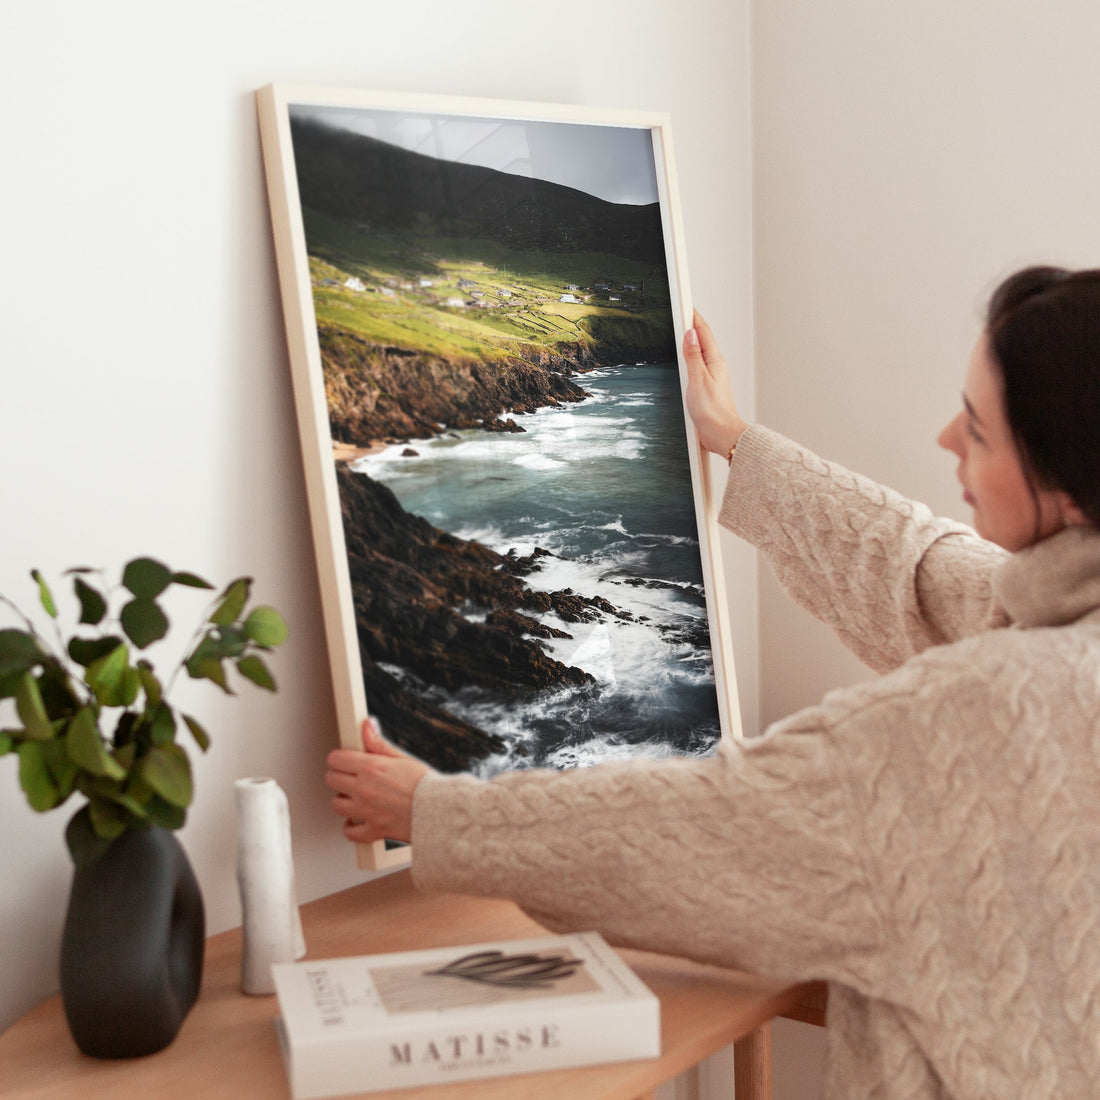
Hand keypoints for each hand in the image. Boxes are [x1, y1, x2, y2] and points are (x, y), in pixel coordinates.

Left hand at [325, 717, 429, 844]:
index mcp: (371, 768)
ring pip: (336, 805)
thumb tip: (367, 726)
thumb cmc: (425, 785)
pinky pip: (350, 832)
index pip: (336, 759)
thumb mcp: (401, 758)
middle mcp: (364, 789)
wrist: (440, 811)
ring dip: (344, 801)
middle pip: (331, 780)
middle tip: (351, 777)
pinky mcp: (373, 830)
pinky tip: (357, 820)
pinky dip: (351, 827)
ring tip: (356, 797)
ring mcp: (366, 811)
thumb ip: (378, 744)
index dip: (339, 758)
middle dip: (339, 777)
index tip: (345, 760)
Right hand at [683, 310, 748, 457]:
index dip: (693, 317)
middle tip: (682, 311)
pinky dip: (690, 357)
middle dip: (692, 324)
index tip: (685, 304)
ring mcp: (712, 376)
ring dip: (692, 340)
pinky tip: (686, 359)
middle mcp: (715, 366)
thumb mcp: (698, 380)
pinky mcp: (707, 387)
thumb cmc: (713, 411)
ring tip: (683, 329)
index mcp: (714, 361)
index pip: (703, 332)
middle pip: (702, 339)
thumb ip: (693, 356)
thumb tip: (690, 335)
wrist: (721, 434)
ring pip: (700, 352)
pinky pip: (698, 365)